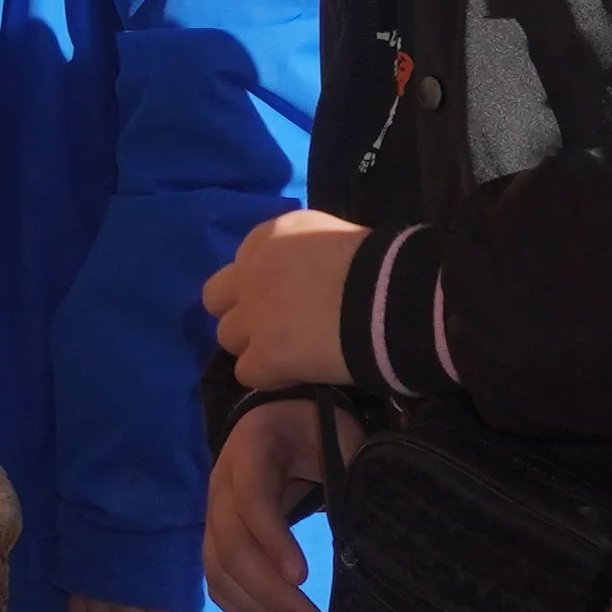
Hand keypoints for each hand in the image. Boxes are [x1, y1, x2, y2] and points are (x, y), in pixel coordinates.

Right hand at [202, 400, 334, 611]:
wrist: (282, 417)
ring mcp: (214, 512)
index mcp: (253, 449)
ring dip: (257, 607)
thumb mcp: (341, 436)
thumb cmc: (318, 428)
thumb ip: (352, 472)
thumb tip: (370, 529)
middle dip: (269, 591)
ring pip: (219, 568)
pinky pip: (217, 579)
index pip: (252, 498)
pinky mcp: (216, 537)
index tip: (302, 576)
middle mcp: (222, 483)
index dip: (272, 538)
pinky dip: (242, 607)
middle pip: (230, 544)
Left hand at [203, 207, 367, 387]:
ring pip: (228, 338)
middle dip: (239, 312)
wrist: (394, 300)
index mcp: (273, 235)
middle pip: (216, 298)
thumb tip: (308, 277)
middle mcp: (251, 271)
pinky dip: (271, 376)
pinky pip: (248, 373)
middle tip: (272, 327)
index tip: (288, 296)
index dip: (262, 283)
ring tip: (291, 354)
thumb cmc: (381, 266)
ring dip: (254, 347)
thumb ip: (308, 254)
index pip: (244, 261)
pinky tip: (300, 373)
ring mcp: (253, 314)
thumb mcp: (336, 240)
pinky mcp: (263, 355)